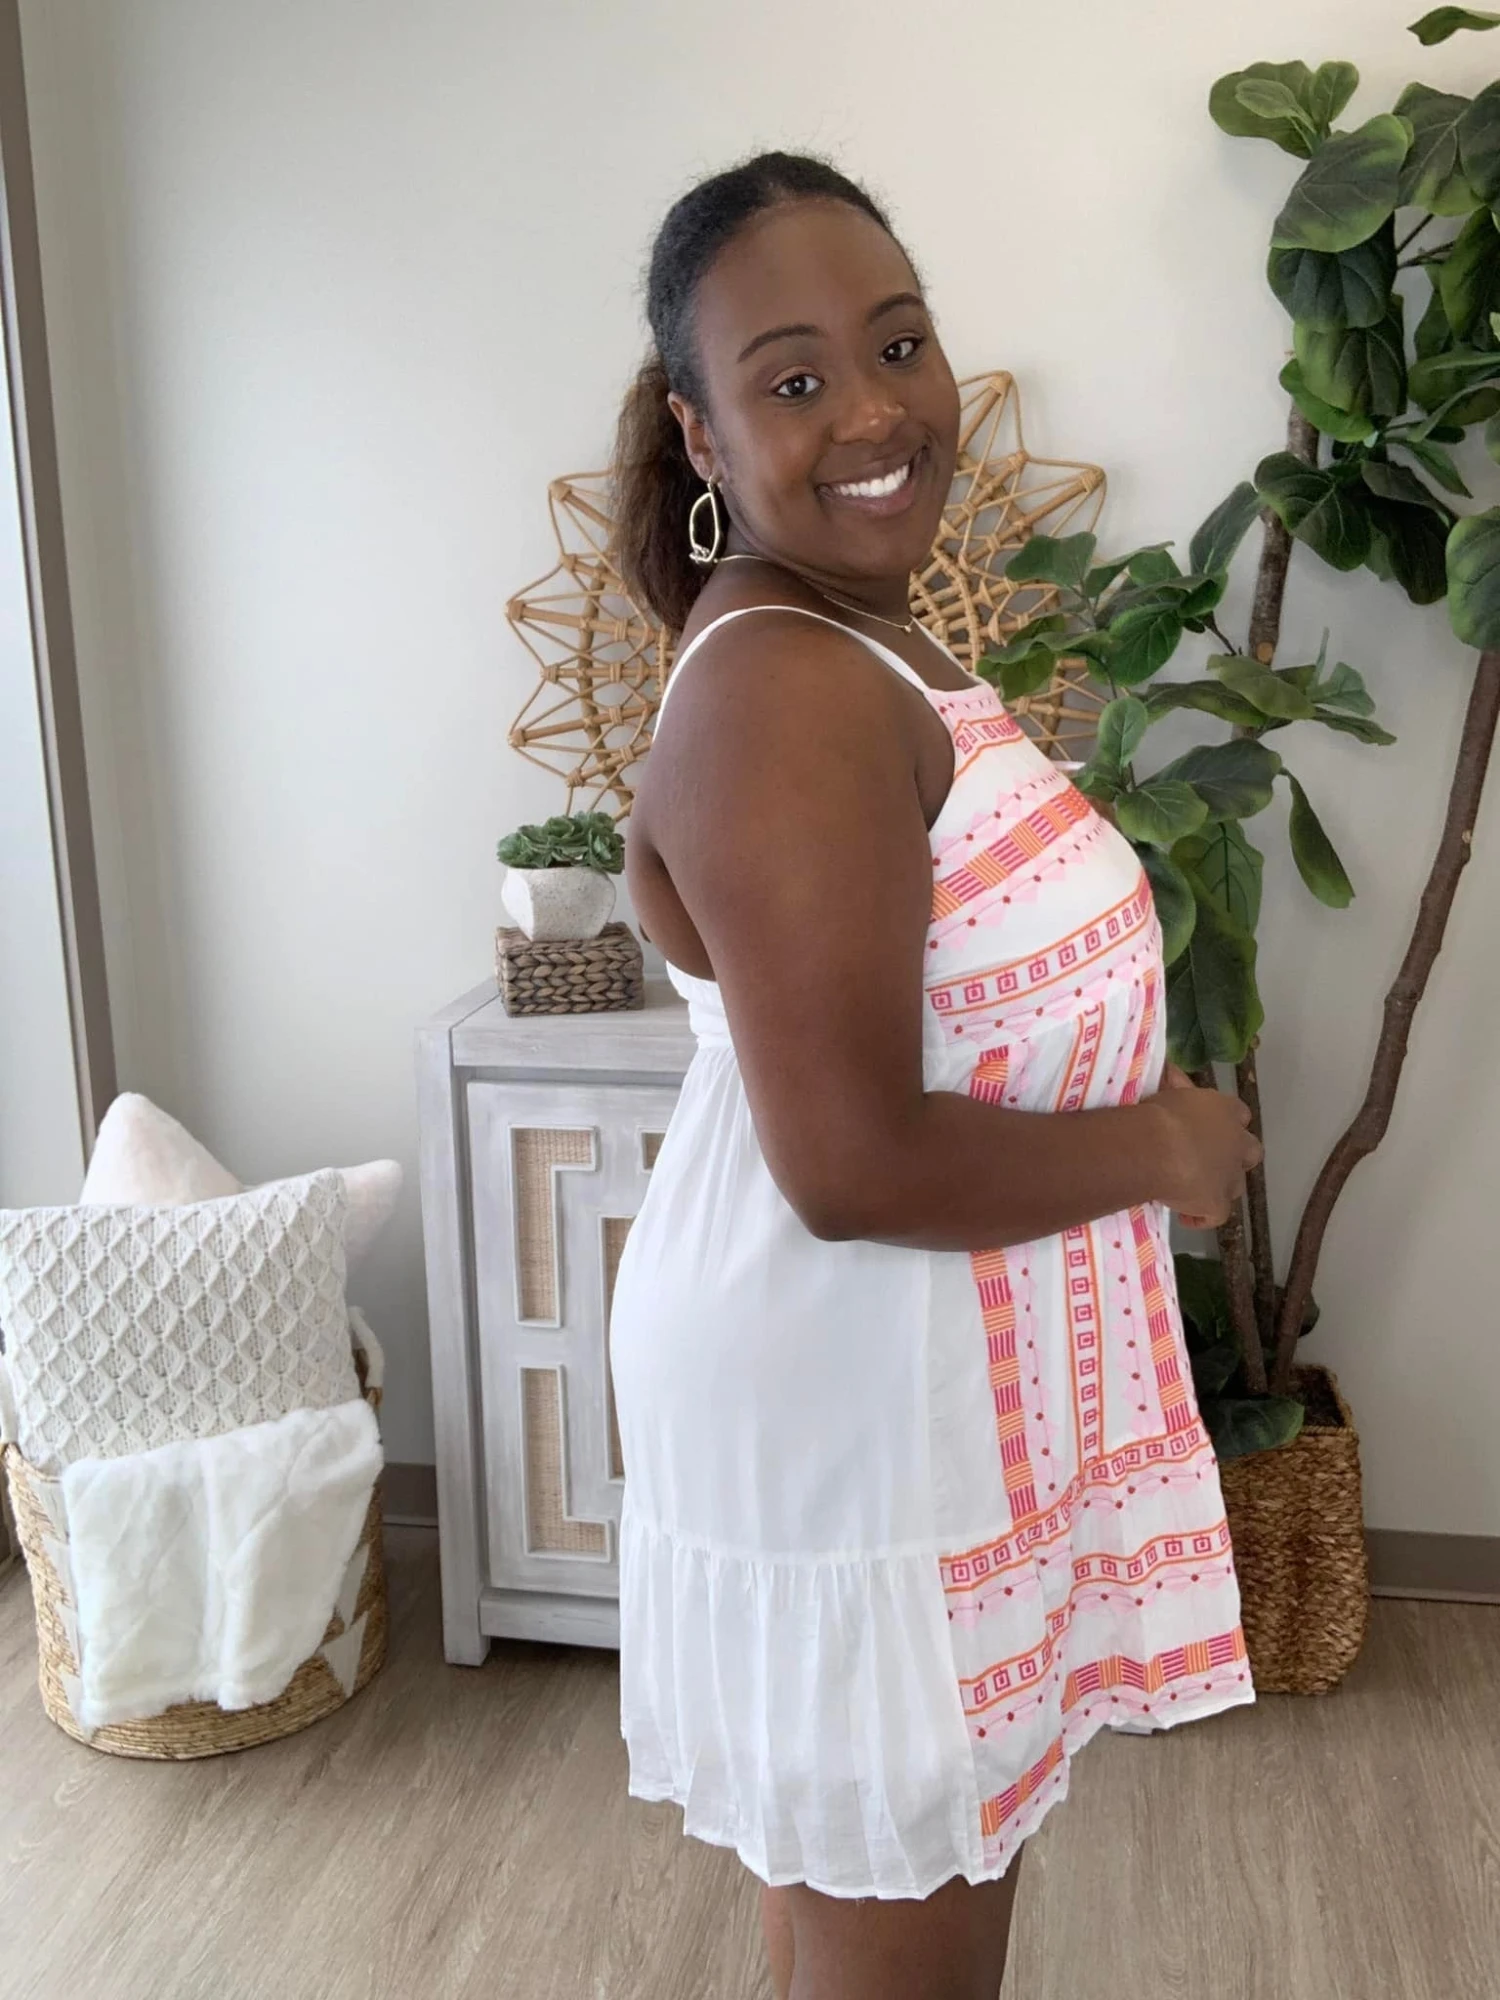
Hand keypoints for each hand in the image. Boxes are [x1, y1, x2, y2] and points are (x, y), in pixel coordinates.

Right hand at [1149, 1064, 1261, 1229]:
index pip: (1238, 1113)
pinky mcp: (1217, 1205)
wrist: (1157, 1147)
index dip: (1225, 1121)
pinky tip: (1185, 1216)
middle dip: (1236, 1155)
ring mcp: (1231, 1177)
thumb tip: (1170, 1070)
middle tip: (1208, 1158)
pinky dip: (1202, 1217)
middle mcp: (1237, 1143)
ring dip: (1220, 1185)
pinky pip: (1215, 1216)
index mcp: (1226, 1110)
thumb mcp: (1167, 1088)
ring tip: (1192, 1186)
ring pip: (1236, 1185)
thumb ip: (1175, 1082)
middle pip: (1251, 1150)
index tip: (1204, 1125)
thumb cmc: (1160, 1112)